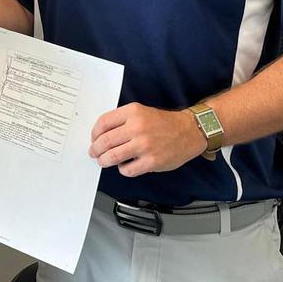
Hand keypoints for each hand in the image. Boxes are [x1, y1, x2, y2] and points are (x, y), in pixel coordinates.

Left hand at [88, 103, 205, 176]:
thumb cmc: (163, 123)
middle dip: (95, 150)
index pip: (103, 123)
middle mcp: (138, 127)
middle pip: (105, 141)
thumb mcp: (141, 111)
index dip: (94, 133)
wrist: (189, 131)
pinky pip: (127, 170)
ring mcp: (144, 145)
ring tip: (104, 161)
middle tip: (94, 153)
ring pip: (112, 157)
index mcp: (133, 112)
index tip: (94, 139)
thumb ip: (122, 120)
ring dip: (104, 160)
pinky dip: (122, 169)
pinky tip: (125, 165)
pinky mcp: (151, 161)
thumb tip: (100, 134)